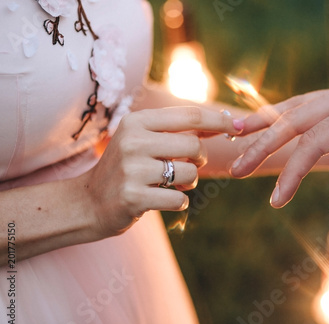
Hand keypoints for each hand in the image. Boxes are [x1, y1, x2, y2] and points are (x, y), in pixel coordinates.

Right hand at [80, 106, 240, 236]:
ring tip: (170, 184)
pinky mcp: (134, 197)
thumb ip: (179, 130)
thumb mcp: (145, 140)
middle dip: (198, 159)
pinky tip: (161, 199)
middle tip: (188, 165)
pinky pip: (179, 200)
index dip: (218, 121)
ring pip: (188, 173)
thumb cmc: (128, 168)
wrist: (89, 202)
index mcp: (137, 122)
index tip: (237, 126)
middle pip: (193, 146)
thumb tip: (225, 121)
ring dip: (188, 182)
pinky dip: (178, 202)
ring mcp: (132, 170)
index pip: (190, 115)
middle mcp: (133, 141)